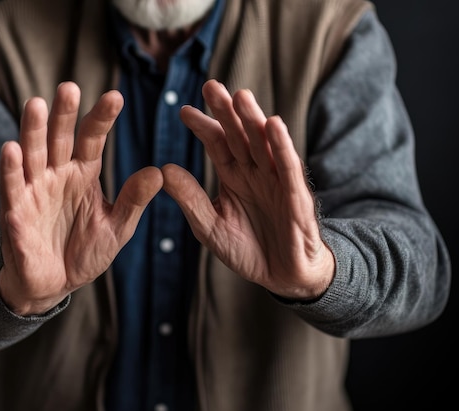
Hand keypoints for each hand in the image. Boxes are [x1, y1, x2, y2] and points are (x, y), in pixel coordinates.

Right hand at [0, 82, 162, 314]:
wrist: (54, 284)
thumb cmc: (85, 252)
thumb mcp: (116, 227)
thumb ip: (133, 201)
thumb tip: (159, 173)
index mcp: (82, 174)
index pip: (92, 139)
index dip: (101, 118)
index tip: (116, 96)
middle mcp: (56, 175)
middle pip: (58, 139)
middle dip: (63, 114)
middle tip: (70, 87)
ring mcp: (33, 191)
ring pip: (32, 155)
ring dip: (33, 131)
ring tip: (36, 104)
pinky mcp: (15, 213)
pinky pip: (11, 189)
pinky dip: (10, 170)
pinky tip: (11, 149)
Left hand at [162, 79, 334, 299]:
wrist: (283, 277)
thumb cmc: (248, 249)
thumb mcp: (210, 226)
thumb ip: (190, 199)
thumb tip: (163, 170)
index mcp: (234, 177)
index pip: (218, 144)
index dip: (204, 127)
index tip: (184, 111)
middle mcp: (255, 172)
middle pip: (240, 136)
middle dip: (227, 111)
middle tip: (211, 86)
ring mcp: (277, 181)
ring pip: (265, 144)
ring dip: (254, 120)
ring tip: (241, 96)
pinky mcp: (296, 197)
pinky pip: (289, 168)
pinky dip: (283, 147)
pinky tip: (273, 125)